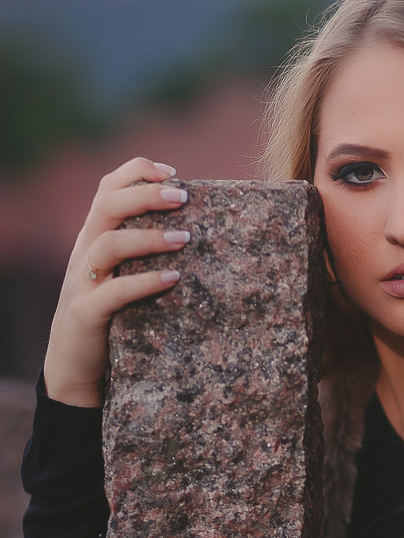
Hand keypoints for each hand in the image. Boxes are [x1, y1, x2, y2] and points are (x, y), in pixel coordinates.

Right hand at [44, 157, 189, 407]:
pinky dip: (145, 282)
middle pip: (107, 206)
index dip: (137, 173)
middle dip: (145, 195)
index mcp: (93, 237)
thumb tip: (195, 232)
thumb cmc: (110, 316)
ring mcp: (83, 282)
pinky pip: (114, 292)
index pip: (107, 189)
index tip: (173, 172)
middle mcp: (85, 253)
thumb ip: (142, 253)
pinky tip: (173, 279)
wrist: (74, 365)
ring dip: (148, 237)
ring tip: (184, 238)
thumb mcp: (121, 276)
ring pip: (108, 244)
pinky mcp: (87, 314)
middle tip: (183, 196)